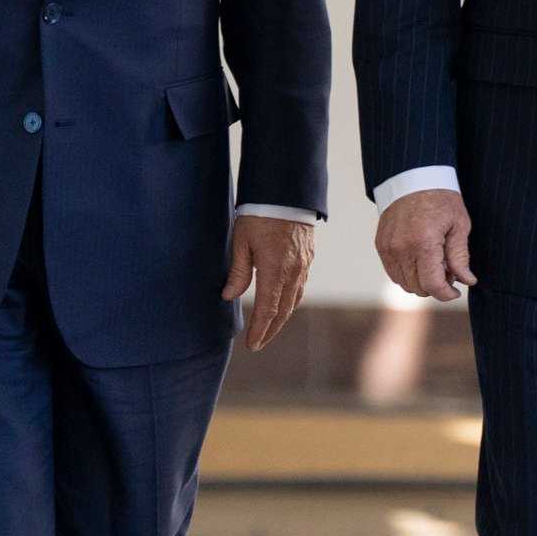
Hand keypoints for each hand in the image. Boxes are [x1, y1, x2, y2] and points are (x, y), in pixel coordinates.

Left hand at [222, 216, 315, 352]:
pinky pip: (300, 287)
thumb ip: (238, 271)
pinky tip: (283, 304)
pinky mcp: (307, 258)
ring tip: (269, 328)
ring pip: (294, 300)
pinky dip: (290, 301)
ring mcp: (303, 265)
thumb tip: (229, 296)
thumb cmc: (259, 213)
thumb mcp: (241, 241)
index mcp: (275, 270)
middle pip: (284, 311)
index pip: (268, 309)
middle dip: (270, 330)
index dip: (260, 330)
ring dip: (282, 318)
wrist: (286, 191)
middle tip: (258, 343)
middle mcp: (293, 272)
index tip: (252, 344)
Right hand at [375, 190, 476, 301]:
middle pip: (418, 288)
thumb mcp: (459, 225)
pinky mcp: (381, 245)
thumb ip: (460, 257)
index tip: (455, 291)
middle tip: (447, 270)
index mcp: (424, 243)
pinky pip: (393, 273)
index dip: (446, 294)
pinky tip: (420, 259)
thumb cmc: (441, 199)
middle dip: (436, 286)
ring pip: (405, 283)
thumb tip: (467, 281)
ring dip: (421, 281)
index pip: (432, 285)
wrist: (414, 178)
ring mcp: (388, 248)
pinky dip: (408, 273)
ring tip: (434, 262)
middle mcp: (402, 248)